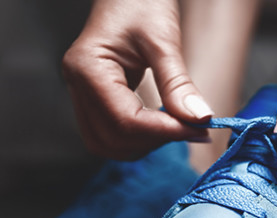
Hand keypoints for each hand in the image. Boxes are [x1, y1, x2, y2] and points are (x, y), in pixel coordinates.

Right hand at [62, 0, 212, 159]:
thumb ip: (178, 84)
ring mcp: (82, 94)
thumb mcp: (163, 39)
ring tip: (178, 128)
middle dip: (154, 141)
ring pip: (107, 144)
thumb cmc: (141, 1)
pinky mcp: (94, 99)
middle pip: (112, 139)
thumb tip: (199, 119)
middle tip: (192, 130)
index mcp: (87, 67)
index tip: (198, 130)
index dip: (163, 131)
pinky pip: (110, 134)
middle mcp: (77, 85)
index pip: (124, 120)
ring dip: (145, 145)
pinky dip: (138, 138)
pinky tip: (163, 126)